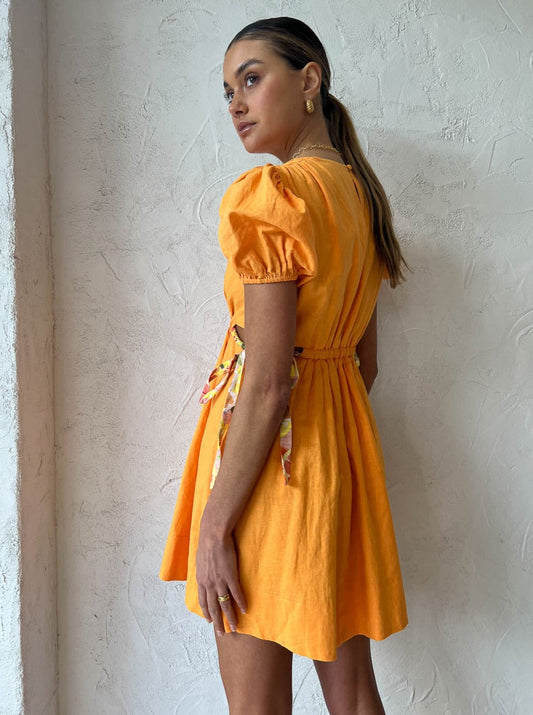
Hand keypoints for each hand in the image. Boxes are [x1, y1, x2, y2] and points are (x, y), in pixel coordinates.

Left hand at [196, 518, 246, 635]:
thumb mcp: (200, 560)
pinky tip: (245, 610)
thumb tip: (204, 574)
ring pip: (225, 604)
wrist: (213, 534)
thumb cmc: (207, 543)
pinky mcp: (231, 576)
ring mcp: (220, 581)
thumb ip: (203, 570)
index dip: (207, 613)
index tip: (210, 622)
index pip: (203, 602)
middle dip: (218, 622)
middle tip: (222, 634)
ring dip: (230, 618)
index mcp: (201, 580)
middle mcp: (209, 584)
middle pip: (213, 608)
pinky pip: (236, 593)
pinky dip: (241, 603)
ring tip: (235, 628)